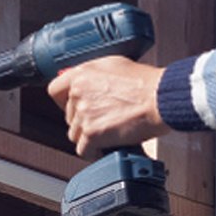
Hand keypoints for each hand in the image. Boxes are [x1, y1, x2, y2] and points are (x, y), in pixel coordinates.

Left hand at [48, 56, 165, 158]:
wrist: (160, 99)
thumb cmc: (147, 83)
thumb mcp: (117, 65)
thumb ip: (96, 73)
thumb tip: (90, 79)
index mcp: (82, 74)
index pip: (55, 90)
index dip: (63, 100)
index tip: (73, 105)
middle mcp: (78, 93)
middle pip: (68, 115)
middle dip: (83, 120)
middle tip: (102, 119)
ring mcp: (83, 114)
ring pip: (74, 134)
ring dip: (89, 136)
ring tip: (108, 133)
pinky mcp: (92, 134)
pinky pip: (83, 150)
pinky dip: (94, 151)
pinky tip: (106, 146)